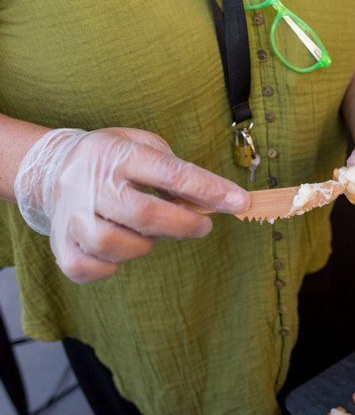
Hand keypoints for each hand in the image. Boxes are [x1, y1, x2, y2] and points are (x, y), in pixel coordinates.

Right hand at [14, 127, 249, 283]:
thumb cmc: (115, 160)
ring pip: (115, 245)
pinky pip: (89, 268)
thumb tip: (214, 199)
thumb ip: (177, 171)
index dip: (209, 190)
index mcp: (118, 155)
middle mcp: (90, 184)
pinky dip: (111, 267)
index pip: (170, 173)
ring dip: (144, 245)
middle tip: (203, 225)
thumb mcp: (145, 146)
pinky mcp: (61, 244)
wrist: (53, 166)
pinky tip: (120, 249)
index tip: (240, 201)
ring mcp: (71, 216)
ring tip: (149, 232)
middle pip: (144, 214)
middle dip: (184, 224)